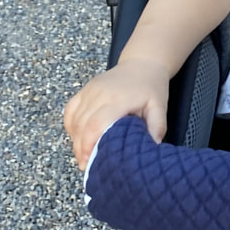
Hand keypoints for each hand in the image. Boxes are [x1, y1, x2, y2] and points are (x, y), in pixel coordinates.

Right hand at [63, 57, 169, 171]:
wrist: (143, 64)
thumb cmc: (151, 88)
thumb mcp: (159, 107)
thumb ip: (156, 128)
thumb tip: (152, 148)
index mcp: (118, 99)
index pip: (96, 123)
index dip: (89, 144)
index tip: (90, 162)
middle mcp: (100, 93)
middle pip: (82, 125)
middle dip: (80, 148)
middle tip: (86, 165)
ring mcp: (90, 90)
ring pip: (74, 119)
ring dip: (75, 140)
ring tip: (83, 155)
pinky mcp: (85, 90)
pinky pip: (70, 111)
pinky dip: (71, 126)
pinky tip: (78, 138)